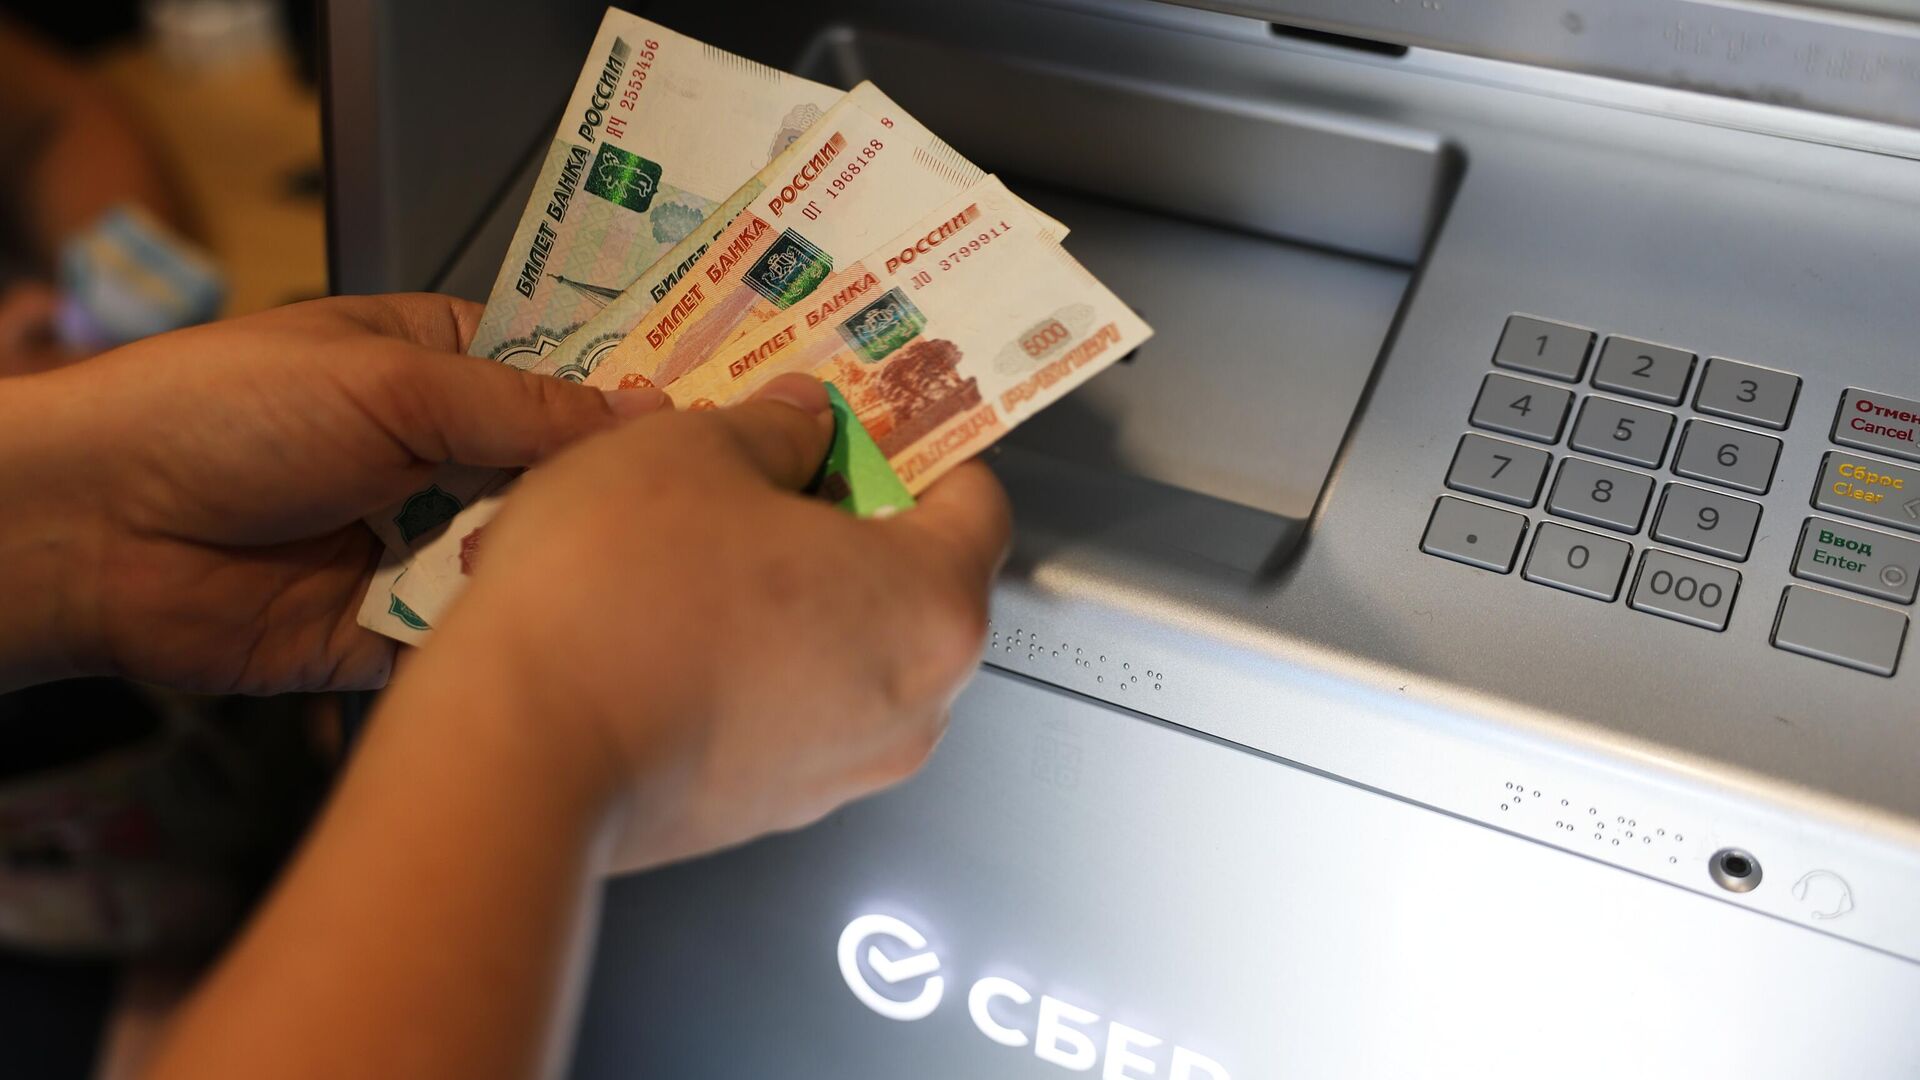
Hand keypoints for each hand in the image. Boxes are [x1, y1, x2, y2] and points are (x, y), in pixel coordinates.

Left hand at [0, 293, 659, 692]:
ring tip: (626, 563)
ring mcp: (423, 544)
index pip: (565, 377)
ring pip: (534, 556)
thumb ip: (523, 405)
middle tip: (708, 501)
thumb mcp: (389, 381)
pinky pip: (482, 632)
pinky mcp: (398, 630)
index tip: (726, 411)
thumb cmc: (223, 412)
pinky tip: (561, 628)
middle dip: (614, 491)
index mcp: (439, 365)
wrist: (94, 529)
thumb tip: (649, 410)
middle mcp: (442, 455)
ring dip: (563, 560)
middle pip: (561, 475)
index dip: (637, 394)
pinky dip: (509, 630)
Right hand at [386, 374, 1010, 870]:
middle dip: (842, 519)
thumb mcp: (693, 448)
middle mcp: (914, 707)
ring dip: (789, 596)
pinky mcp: (768, 814)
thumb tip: (803, 425)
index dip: (915, 446)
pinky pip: (786, 712)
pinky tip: (663, 627)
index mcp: (934, 607)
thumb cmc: (619, 590)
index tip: (853, 421)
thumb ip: (775, 426)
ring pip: (843, 652)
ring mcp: (843, 774)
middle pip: (912, 583)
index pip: (975, 503)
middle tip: (759, 472)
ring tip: (691, 548)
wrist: (515, 757)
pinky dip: (749, 666)